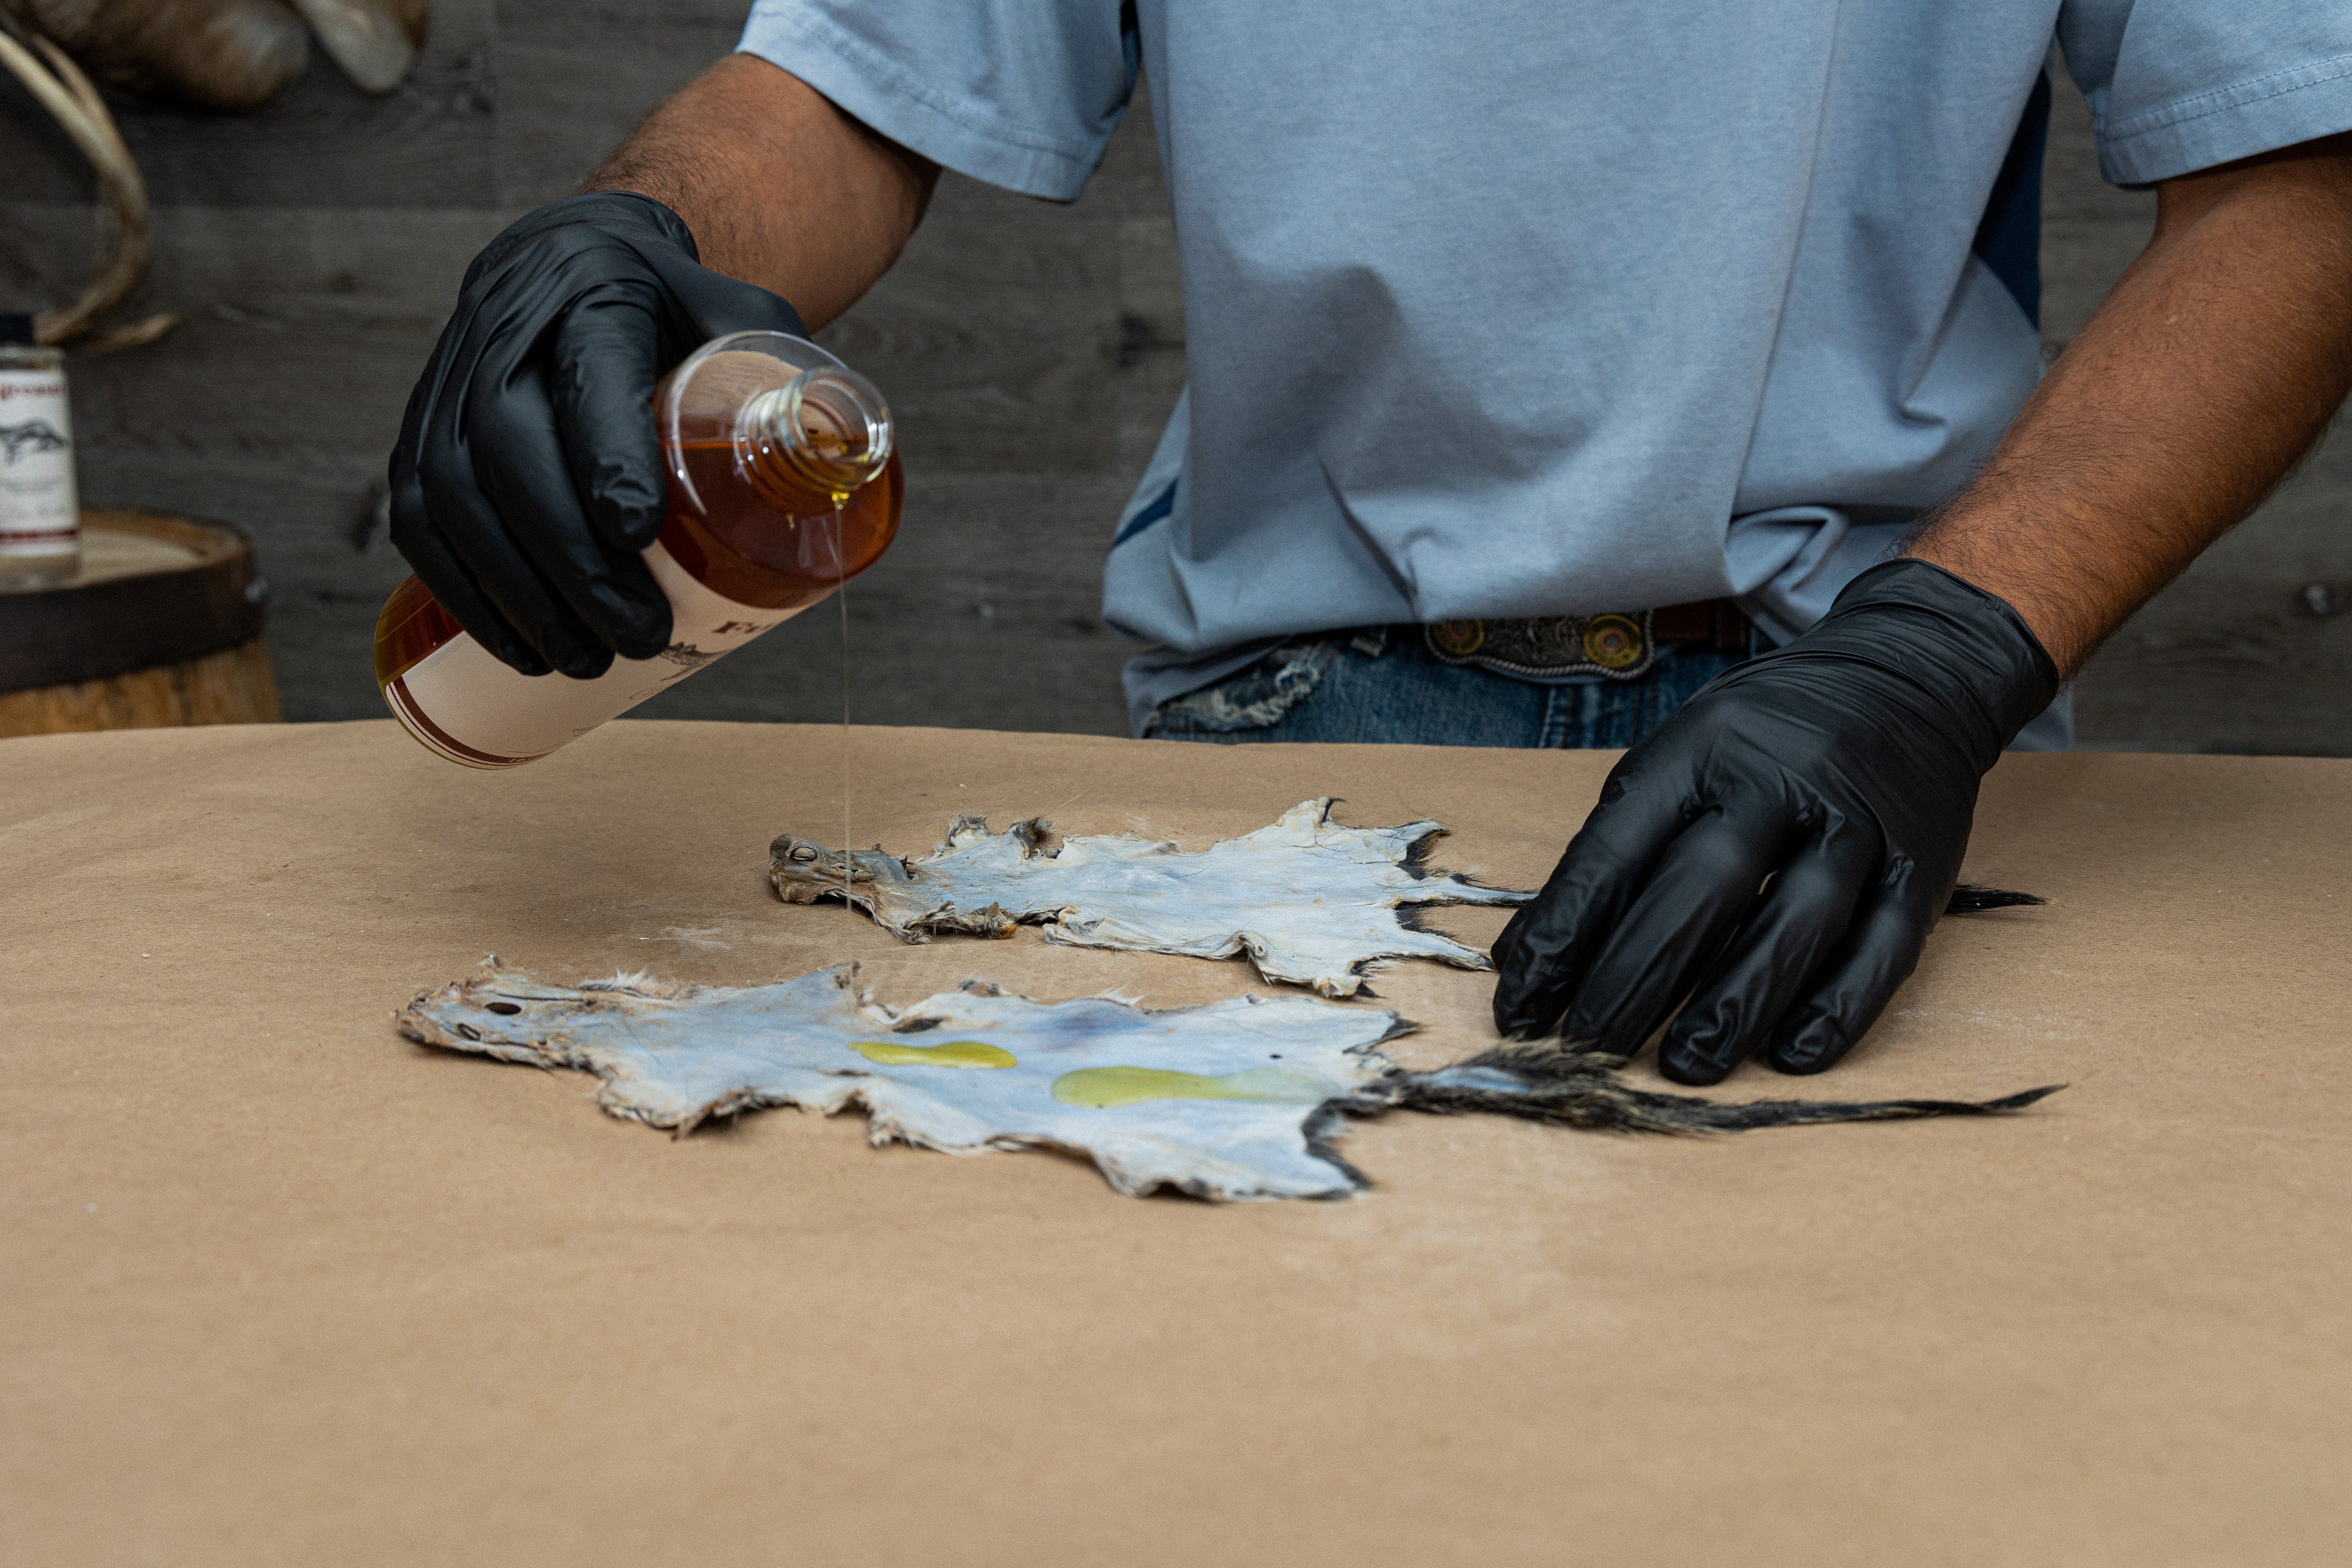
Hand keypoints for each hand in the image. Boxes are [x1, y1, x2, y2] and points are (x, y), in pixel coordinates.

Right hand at [387, 191, 807, 676]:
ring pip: (454, 495)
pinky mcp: (422, 432)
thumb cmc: (680, 309)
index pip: (588, 374)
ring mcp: (449, 383)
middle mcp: (507, 334)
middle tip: (637, 636)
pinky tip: (517, 647)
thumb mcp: (745, 315)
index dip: (604, 454)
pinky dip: (463, 591)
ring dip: (514, 594)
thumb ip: (793, 378)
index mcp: (594, 295)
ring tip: (580, 661)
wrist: (579, 263)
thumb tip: (846, 460)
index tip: (642, 535)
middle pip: (510, 450)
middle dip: (570, 559)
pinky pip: (418, 519)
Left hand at [1490, 559, 2058, 1083]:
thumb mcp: (1680, 756)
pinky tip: (1791, 1054)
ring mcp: (1858, 822)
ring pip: (1796, 923)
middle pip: (1702, 888)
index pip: (1616, 849)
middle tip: (1586, 1048)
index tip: (1519, 1005)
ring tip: (1683, 1067)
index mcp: (1702, 747)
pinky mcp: (1924, 865)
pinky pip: (1883, 949)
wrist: (1909, 673)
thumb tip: (1532, 959)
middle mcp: (1782, 778)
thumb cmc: (1764, 737)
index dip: (1563, 935)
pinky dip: (1837, 1009)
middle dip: (1636, 978)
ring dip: (1735, 1005)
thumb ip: (1616, 848)